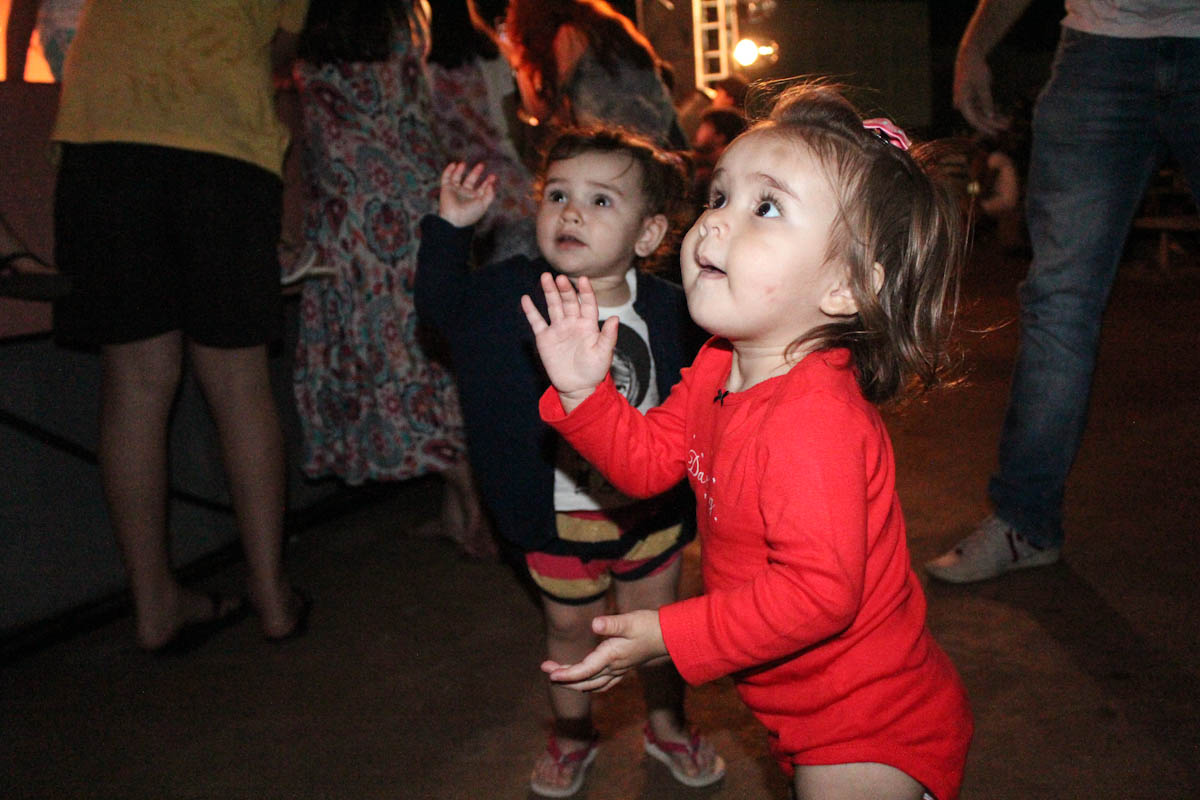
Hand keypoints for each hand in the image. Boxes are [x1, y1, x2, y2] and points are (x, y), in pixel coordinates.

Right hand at [438, 162, 496, 227]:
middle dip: (476, 172)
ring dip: (460, 170)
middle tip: (481, 165)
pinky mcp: (446, 189)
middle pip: (471, 180)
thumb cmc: (470, 214)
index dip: (488, 182)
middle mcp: (465, 194)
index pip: (482, 188)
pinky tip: (453, 164)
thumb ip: (489, 194)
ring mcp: (455, 191)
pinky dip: (448, 170)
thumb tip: (491, 185)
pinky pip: (446, 177)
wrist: (454, 219)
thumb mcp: (483, 204)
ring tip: (463, 163)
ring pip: (457, 177)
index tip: (493, 176)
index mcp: (475, 199)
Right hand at [521, 273, 617, 411]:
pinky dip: (531, 311)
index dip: (585, 291)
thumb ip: (608, 336)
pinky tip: (525, 299)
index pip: (587, 303)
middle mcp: (573, 323)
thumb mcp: (604, 353)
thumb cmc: (594, 370)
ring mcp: (558, 329)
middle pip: (568, 301)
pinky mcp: (545, 338)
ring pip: (553, 306)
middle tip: (559, 277)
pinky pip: (537, 321)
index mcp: (588, 324)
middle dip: (564, 289)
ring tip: (545, 277)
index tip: (583, 279)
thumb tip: (616, 318)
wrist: (577, 387)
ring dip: (549, 292)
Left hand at [541, 610, 667, 691]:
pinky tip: (585, 683)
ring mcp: (619, 670)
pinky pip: (603, 683)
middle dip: (564, 677)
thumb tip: (595, 623)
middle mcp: (614, 667)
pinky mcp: (624, 668)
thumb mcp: (630, 621)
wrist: (670, 636)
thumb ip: (612, 623)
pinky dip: (590, 684)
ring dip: (574, 681)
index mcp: (612, 656)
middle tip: (546, 669)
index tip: (550, 673)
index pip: (584, 670)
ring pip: (592, 683)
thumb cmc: (649, 626)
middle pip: (584, 680)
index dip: (566, 673)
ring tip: (558, 674)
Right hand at [952, 46, 1008, 136]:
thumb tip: (990, 116)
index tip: (995, 132)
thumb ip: (986, 100)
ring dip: (993, 119)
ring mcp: (969, 101)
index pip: (973, 119)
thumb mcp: (982, 84)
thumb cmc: (974, 69)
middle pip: (978, 118)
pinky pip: (983, 108)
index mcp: (963, 101)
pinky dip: (992, 111)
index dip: (984, 127)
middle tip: (1006, 128)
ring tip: (1007, 123)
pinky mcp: (974, 98)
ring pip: (981, 114)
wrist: (970, 56)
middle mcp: (964, 104)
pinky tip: (1002, 117)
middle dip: (992, 123)